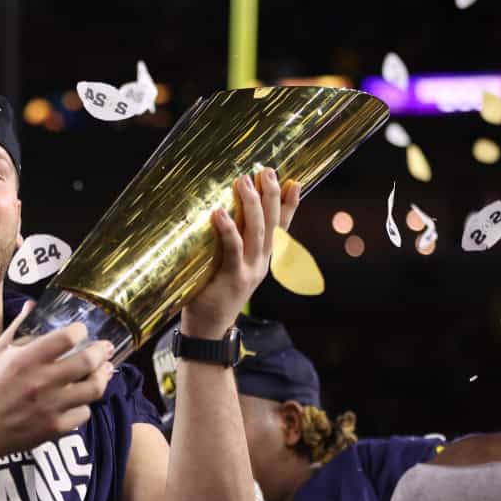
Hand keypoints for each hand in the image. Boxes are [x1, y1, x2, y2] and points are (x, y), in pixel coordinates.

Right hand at [0, 302, 114, 464]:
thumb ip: (19, 327)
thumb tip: (32, 304)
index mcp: (26, 359)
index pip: (66, 338)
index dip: (80, 330)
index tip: (81, 330)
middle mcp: (41, 382)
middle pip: (87, 362)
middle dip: (101, 351)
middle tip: (104, 348)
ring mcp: (50, 407)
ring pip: (94, 389)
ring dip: (102, 377)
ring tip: (103, 370)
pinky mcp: (55, 427)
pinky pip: (84, 413)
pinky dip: (84, 405)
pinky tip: (80, 399)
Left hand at [182, 168, 300, 337]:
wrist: (208, 329)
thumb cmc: (212, 293)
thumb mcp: (227, 265)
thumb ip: (231, 243)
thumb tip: (223, 212)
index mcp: (263, 259)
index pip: (281, 227)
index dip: (288, 204)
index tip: (292, 180)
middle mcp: (261, 263)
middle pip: (272, 223)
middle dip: (270, 195)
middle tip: (265, 171)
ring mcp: (249, 270)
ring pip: (256, 231)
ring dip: (252, 204)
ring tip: (244, 180)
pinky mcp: (232, 278)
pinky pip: (232, 249)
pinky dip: (228, 229)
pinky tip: (220, 212)